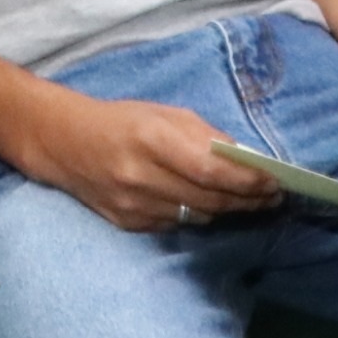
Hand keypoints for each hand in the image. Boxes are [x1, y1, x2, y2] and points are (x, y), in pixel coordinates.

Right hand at [24, 92, 280, 233]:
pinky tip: (207, 205)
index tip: (274, 182)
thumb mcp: (164, 113)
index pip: (210, 169)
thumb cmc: (121, 121)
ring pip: (197, 217)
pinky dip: (197, 215)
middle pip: (209, 199)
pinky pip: (176, 224)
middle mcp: (141, 176)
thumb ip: (204, 136)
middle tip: (272, 196)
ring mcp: (133, 205)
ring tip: (249, 202)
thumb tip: (246, 161)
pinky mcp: (128, 223)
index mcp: (152, 139)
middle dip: (247, 200)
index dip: (247, 181)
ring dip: (227, 211)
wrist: (63, 143)